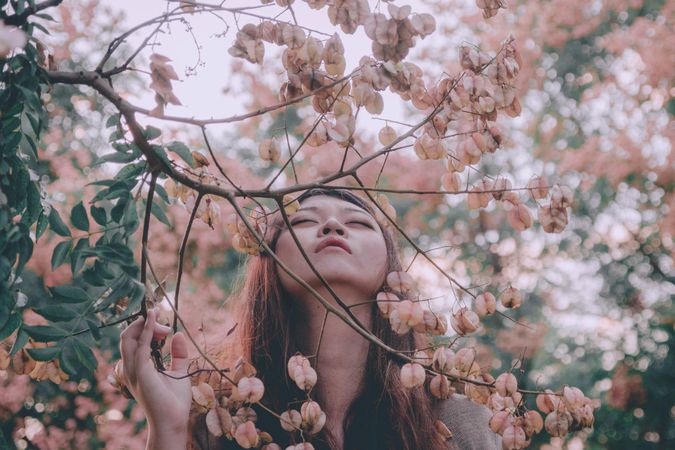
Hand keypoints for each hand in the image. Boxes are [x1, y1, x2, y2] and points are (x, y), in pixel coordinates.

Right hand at [119, 308, 191, 436]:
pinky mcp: (141, 371)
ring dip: (145, 324)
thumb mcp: (179, 371)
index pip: (132, 341)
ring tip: (158, 316)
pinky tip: (155, 319)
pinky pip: (140, 345)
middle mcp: (130, 368)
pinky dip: (147, 329)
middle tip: (163, 322)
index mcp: (137, 368)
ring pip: (128, 337)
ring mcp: (133, 370)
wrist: (173, 421)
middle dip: (145, 323)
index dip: (147, 328)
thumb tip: (178, 334)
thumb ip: (178, 354)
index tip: (165, 328)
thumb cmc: (174, 401)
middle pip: (127, 336)